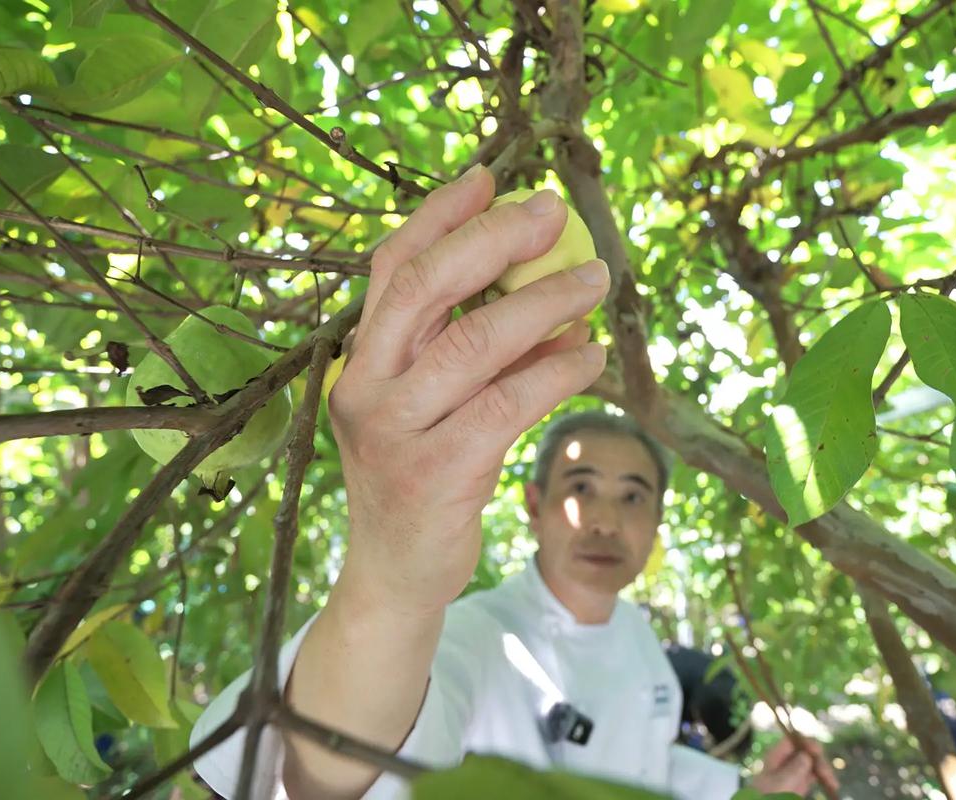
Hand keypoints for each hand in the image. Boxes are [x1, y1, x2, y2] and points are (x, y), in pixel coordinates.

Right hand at [329, 165, 609, 614]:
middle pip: (427, 289)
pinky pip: (508, 403)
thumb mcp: (428, 408)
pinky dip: (557, 370)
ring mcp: (395, 431)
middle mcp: (366, 387)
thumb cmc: (420, 478)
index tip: (489, 179)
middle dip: (495, 240)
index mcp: (359, 360)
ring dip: (546, 302)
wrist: (395, 575)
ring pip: (476, 344)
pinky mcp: (437, 473)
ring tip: (596, 281)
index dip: (439, 217)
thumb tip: (548, 293)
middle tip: (554, 213)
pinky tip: (592, 353)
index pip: (390, 269)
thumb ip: (467, 352)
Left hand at [749, 735, 838, 796]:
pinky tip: (832, 785)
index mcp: (776, 754)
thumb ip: (793, 769)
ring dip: (824, 770)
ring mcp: (793, 771)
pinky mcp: (800, 782)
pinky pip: (814, 775)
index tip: (817, 751)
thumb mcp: (779, 782)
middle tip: (827, 775)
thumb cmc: (767, 795)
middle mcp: (786, 760)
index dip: (807, 742)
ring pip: (813, 763)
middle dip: (819, 760)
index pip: (793, 739)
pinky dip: (824, 778)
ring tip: (833, 784)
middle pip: (807, 751)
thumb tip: (806, 755)